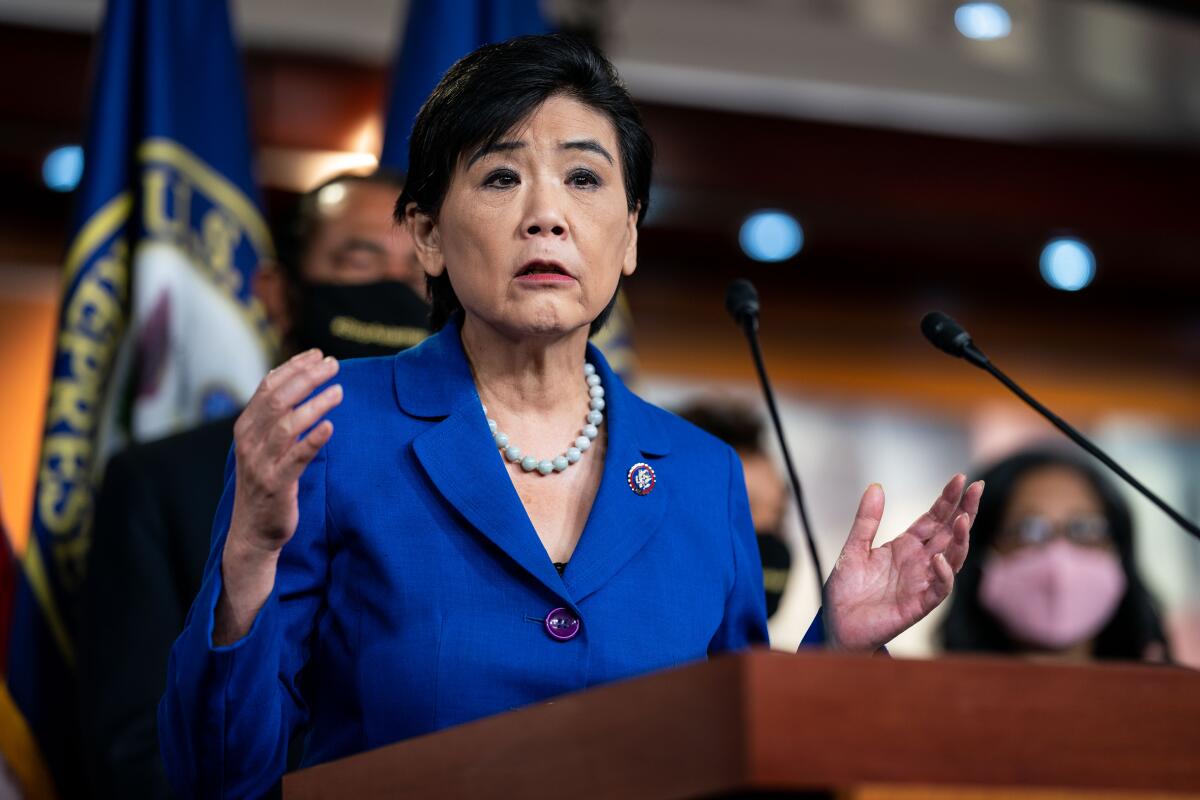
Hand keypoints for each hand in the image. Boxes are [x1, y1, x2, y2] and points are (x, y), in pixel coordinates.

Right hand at [228, 348, 341, 555]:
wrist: (253, 531)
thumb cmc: (264, 481)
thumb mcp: (262, 444)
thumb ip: (272, 415)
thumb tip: (286, 375)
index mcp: (246, 427)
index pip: (268, 386)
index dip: (293, 367)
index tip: (318, 354)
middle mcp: (250, 441)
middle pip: (277, 399)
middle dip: (306, 378)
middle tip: (334, 365)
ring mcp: (261, 463)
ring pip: (286, 425)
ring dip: (314, 404)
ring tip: (339, 391)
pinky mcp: (276, 484)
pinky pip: (295, 458)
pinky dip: (312, 440)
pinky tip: (329, 427)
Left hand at [824, 474, 983, 651]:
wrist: (837, 624)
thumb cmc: (847, 590)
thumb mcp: (854, 549)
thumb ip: (866, 521)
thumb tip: (876, 486)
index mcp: (906, 546)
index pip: (934, 519)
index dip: (947, 500)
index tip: (960, 478)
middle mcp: (919, 562)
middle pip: (950, 534)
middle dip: (965, 511)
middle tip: (978, 488)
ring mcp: (922, 583)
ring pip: (952, 559)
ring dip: (960, 540)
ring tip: (963, 519)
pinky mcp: (918, 605)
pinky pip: (939, 590)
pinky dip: (943, 575)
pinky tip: (940, 559)